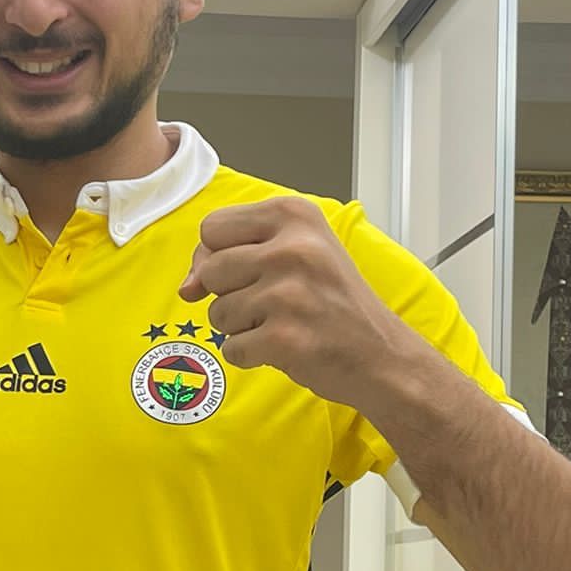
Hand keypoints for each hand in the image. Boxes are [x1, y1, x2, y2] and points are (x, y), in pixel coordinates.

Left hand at [179, 197, 400, 405]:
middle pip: (210, 271)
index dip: (217, 255)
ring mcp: (287, 293)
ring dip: (242, 327)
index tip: (244, 272)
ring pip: (217, 313)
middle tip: (274, 303)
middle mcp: (292, 248)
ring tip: (284, 324)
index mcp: (294, 215)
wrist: (382, 354)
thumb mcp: (296, 254)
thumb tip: (188, 287)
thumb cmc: (335, 302)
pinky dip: (251, 355)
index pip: (212, 228)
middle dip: (230, 294)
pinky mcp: (284, 337)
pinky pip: (232, 348)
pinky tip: (285, 347)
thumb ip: (234, 255)